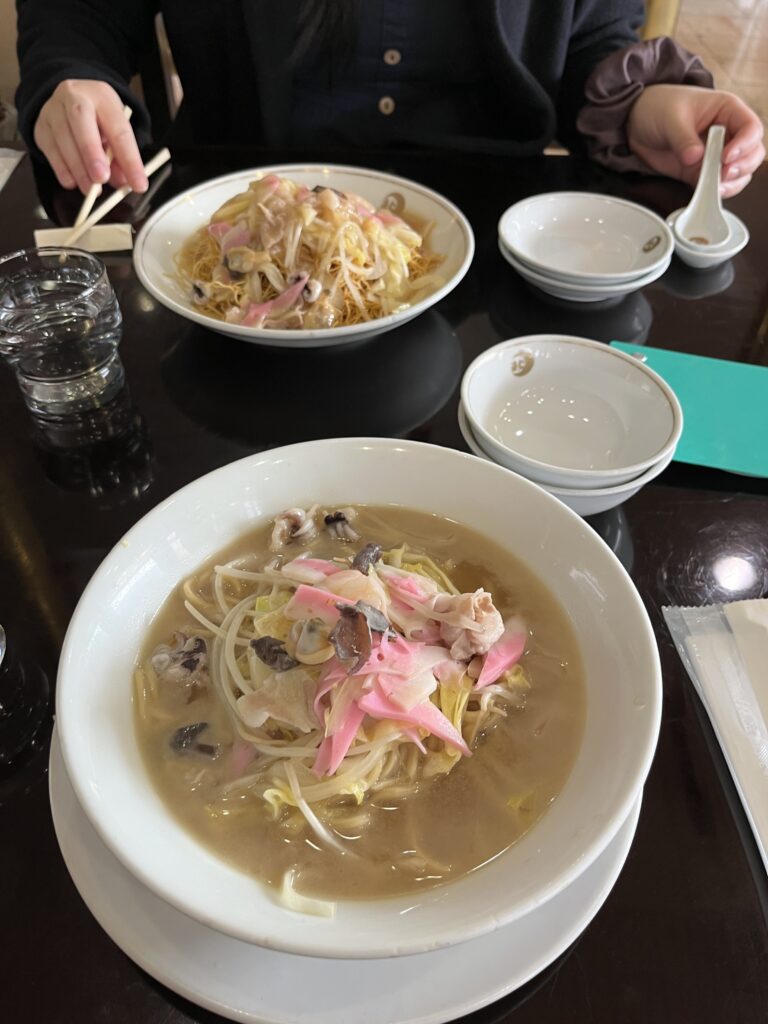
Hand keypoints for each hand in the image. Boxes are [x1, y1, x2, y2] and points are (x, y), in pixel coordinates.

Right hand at [34, 80, 147, 194]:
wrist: (70, 97)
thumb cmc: (98, 117)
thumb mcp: (115, 128)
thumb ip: (121, 156)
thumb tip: (124, 182)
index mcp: (102, 97)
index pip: (119, 128)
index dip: (130, 159)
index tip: (139, 184)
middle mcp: (74, 97)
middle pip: (81, 122)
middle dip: (92, 154)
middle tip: (102, 179)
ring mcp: (53, 110)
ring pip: (62, 138)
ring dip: (78, 169)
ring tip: (91, 190)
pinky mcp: (40, 127)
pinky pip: (50, 151)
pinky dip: (62, 170)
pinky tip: (73, 182)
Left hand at [627, 84, 764, 197]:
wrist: (636, 122)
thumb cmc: (659, 106)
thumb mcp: (670, 118)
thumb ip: (684, 139)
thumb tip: (695, 158)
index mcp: (727, 110)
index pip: (751, 127)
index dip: (744, 144)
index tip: (726, 157)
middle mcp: (727, 133)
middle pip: (752, 153)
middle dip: (742, 167)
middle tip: (724, 174)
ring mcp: (715, 154)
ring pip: (739, 172)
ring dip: (732, 183)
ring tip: (716, 186)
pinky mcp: (700, 171)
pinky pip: (716, 185)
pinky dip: (715, 192)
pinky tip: (707, 193)